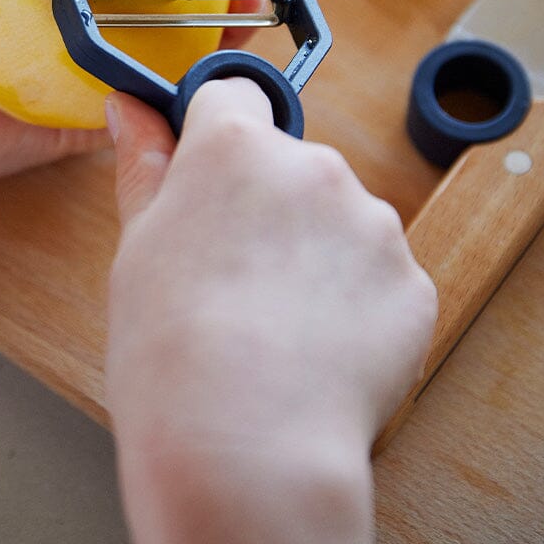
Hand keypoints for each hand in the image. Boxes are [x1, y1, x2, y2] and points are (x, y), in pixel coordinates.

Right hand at [104, 79, 436, 543]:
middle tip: (234, 279)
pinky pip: (379, 278)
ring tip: (276, 328)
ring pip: (339, 221)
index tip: (208, 181)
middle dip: (269, 206)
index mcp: (237, 147)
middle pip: (291, 165)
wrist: (246, 448)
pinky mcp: (412, 282)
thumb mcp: (136, 247)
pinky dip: (355, 306)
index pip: (233, 96)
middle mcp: (314, 166)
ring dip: (316, 255)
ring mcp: (372, 223)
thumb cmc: (171, 353)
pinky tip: (318, 353)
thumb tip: (130, 107)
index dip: (217, 136)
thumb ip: (145, 165)